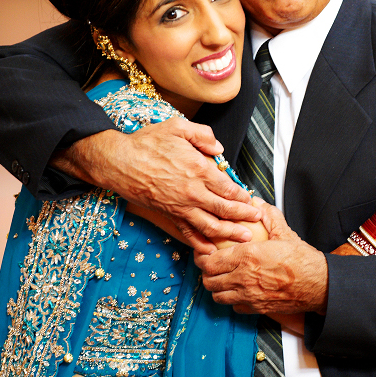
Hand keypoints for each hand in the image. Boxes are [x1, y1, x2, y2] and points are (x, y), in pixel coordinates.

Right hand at [52, 117, 261, 251]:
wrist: (119, 162)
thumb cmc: (147, 143)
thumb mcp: (177, 127)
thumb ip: (202, 135)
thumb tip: (218, 149)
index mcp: (198, 169)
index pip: (229, 188)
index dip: (242, 196)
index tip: (251, 199)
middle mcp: (193, 192)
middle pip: (225, 210)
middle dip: (244, 217)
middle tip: (256, 220)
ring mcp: (181, 206)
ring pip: (211, 226)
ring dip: (229, 233)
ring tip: (243, 238)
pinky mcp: (169, 214)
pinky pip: (188, 232)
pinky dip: (200, 243)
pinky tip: (210, 249)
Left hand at [194, 200, 328, 314]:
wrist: (318, 285)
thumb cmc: (303, 261)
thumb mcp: (284, 233)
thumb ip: (268, 216)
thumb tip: (256, 203)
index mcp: (247, 256)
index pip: (209, 261)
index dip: (203, 258)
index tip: (206, 253)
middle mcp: (243, 277)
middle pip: (209, 280)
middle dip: (207, 274)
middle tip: (213, 267)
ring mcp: (249, 295)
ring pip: (217, 296)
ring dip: (218, 288)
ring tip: (223, 280)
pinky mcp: (257, 308)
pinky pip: (234, 307)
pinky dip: (232, 300)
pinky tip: (239, 291)